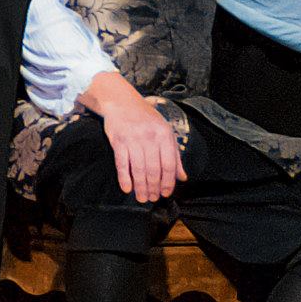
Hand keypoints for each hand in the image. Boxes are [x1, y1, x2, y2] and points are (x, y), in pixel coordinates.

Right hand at [78, 72, 184, 202]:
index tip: (166, 193)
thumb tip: (182, 177)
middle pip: (153, 169)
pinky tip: (127, 188)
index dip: (168, 182)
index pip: (169, 164)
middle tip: (152, 199)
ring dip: (140, 186)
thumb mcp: (164, 132)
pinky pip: (122, 163)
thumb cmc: (145, 118)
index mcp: (164, 135)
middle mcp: (150, 137)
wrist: (121, 102)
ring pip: (138, 169)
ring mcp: (133, 139)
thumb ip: (174, 155)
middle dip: (154, 187)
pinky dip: (124, 178)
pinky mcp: (118, 141)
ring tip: (141, 198)